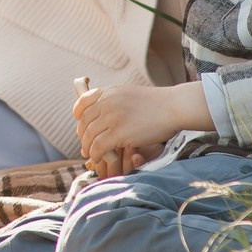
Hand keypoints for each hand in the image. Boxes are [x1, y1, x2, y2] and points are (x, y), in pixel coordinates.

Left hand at [73, 81, 210, 172]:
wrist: (173, 107)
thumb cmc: (157, 103)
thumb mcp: (130, 94)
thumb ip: (115, 101)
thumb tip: (104, 113)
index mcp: (109, 92)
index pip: (83, 101)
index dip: (78, 114)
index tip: (79, 123)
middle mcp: (107, 103)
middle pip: (85, 122)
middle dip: (82, 135)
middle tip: (85, 144)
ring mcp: (112, 118)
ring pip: (89, 136)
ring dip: (87, 147)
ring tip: (90, 154)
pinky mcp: (118, 133)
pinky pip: (98, 147)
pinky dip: (95, 154)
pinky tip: (97, 159)